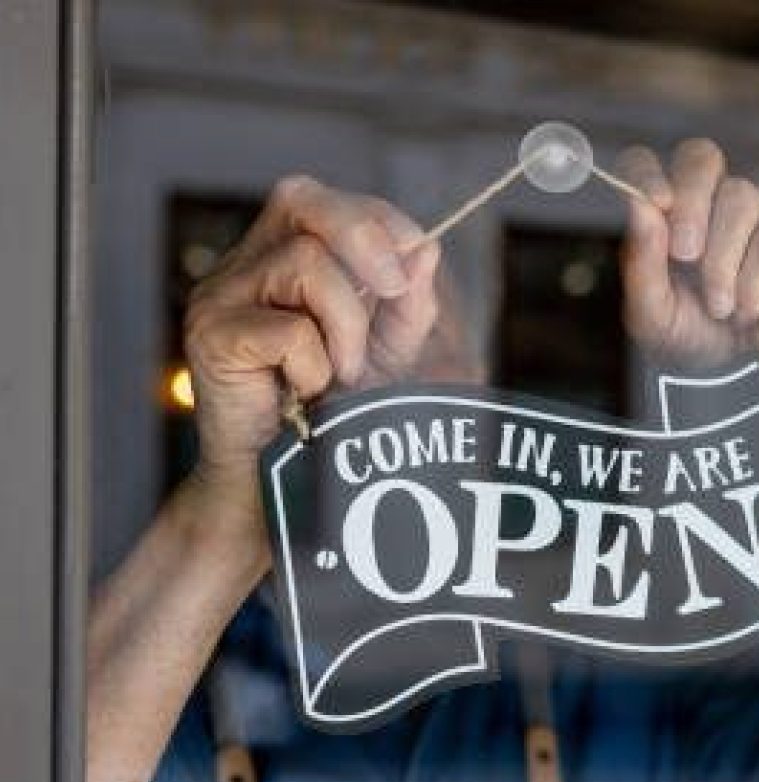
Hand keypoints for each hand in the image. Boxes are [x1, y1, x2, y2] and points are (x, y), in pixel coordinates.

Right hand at [182, 175, 441, 517]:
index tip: (416, 259)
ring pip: (305, 264)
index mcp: (276, 255)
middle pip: (300, 199)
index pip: (318, 199)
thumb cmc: (330, 413)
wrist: (280, 484)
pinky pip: (289, 329)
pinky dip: (316, 365)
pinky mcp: (211, 338)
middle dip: (365, 238)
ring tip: (343, 374)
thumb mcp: (385, 351)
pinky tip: (305, 394)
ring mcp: (219, 298)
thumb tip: (426, 250)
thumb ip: (406, 303)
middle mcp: (241, 266)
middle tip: (395, 290)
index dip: (375, 217)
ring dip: (347, 325)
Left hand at [616, 139, 758, 379]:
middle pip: (702, 157)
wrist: (744, 391)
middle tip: (685, 257)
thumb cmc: (696, 348)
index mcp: (671, 217)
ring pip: (741, 196)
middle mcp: (715, 209)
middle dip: (690, 204)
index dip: (648, 172)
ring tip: (720, 308)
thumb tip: (640, 205)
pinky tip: (751, 311)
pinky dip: (755, 280)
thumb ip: (641, 261)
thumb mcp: (652, 313)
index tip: (654, 204)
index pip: (650, 164)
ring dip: (723, 261)